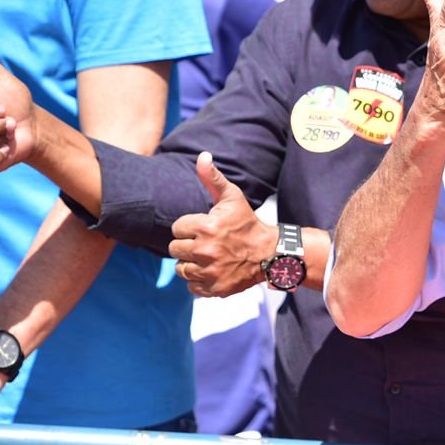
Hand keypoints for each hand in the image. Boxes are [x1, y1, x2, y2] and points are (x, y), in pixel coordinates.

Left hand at [169, 152, 272, 296]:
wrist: (269, 253)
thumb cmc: (247, 223)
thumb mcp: (232, 197)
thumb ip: (212, 178)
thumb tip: (202, 156)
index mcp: (206, 227)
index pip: (177, 228)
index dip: (189, 227)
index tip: (204, 227)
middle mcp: (206, 251)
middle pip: (175, 249)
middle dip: (188, 245)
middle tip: (206, 242)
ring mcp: (210, 272)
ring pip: (181, 269)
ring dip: (191, 263)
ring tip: (208, 256)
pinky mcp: (214, 289)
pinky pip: (191, 286)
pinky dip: (199, 280)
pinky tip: (212, 270)